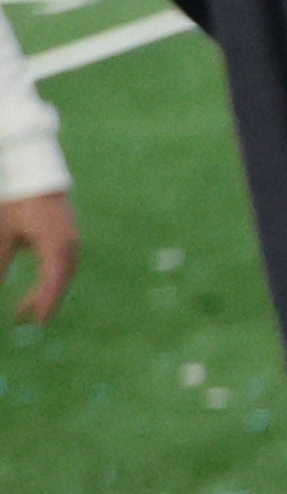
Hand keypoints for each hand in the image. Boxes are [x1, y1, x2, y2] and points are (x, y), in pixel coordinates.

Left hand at [0, 191, 65, 327]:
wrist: (37, 172)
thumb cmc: (18, 201)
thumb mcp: (4, 232)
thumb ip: (1, 261)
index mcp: (55, 246)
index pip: (52, 283)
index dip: (41, 304)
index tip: (29, 321)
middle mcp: (70, 245)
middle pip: (61, 281)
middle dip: (44, 301)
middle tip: (24, 318)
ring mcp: (72, 240)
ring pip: (64, 273)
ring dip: (49, 290)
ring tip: (31, 304)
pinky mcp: (70, 235)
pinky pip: (65, 263)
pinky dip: (54, 277)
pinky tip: (41, 283)